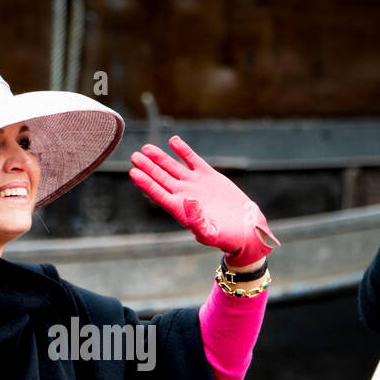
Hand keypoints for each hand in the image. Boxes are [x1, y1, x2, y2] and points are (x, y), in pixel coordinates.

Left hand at [129, 135, 278, 267]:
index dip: (146, 183)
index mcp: (181, 210)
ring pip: (173, 168)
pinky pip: (193, 160)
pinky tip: (173, 141)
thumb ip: (198, 221)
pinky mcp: (208, 176)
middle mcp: (184, 196)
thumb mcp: (212, 233)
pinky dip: (183, 150)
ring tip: (146, 148)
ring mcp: (195, 184)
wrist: (245, 229)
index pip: (159, 194)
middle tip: (134, 156)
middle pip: (161, 179)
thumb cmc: (227, 238)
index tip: (134, 172)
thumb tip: (187, 203)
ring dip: (160, 158)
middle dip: (148, 167)